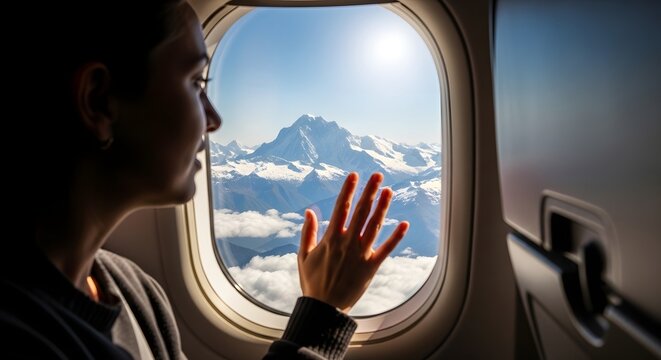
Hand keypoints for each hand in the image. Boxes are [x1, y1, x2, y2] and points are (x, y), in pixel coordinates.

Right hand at [298, 172, 408, 312]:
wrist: (324, 309)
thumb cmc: (312, 283)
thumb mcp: (304, 256)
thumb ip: (308, 232)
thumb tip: (309, 211)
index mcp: (330, 238)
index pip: (341, 208)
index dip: (348, 190)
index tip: (354, 175)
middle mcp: (347, 243)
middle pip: (361, 211)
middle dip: (369, 191)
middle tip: (377, 174)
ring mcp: (360, 254)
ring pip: (374, 226)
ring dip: (382, 207)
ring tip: (389, 190)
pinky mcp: (371, 267)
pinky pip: (386, 250)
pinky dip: (395, 237)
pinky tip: (404, 224)